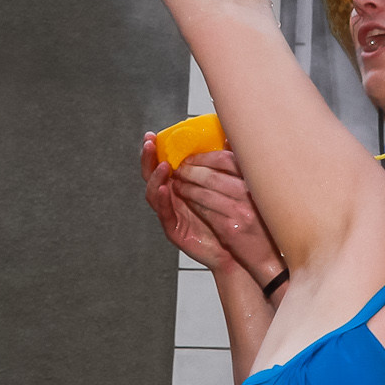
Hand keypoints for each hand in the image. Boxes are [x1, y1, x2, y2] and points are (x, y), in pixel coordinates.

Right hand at [141, 132, 233, 271]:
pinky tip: (164, 189)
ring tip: (162, 166)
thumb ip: (224, 165)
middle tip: (149, 143)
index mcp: (180, 186)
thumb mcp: (228, 187)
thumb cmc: (230, 218)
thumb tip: (230, 139)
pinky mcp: (174, 230)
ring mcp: (171, 214)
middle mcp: (172, 198)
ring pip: (155, 193)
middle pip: (152, 175)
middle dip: (148, 158)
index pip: (163, 164)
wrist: (235, 249)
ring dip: (156, 177)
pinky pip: (164, 213)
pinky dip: (162, 200)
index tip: (154, 135)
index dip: (157, 150)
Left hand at [171, 150, 285, 284]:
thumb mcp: (257, 192)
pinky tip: (184, 199)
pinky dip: (191, 203)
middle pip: (212, 176)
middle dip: (190, 171)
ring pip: (204, 193)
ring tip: (178, 184)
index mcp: (255, 181)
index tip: (192, 158)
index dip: (204, 157)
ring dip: (186, 187)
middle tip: (180, 169)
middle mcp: (250, 195)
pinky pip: (204, 211)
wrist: (266, 256)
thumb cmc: (260, 222)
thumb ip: (242, 168)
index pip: (226, 159)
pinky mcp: (230, 229)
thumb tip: (228, 142)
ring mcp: (240, 213)